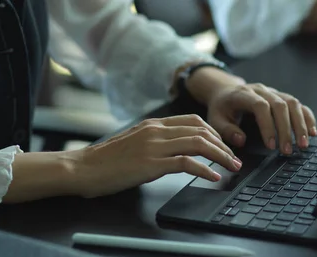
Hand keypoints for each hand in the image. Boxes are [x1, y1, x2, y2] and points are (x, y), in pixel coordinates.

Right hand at [73, 115, 241, 197]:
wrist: (81, 168)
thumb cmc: (106, 160)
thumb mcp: (134, 142)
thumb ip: (156, 140)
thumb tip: (178, 149)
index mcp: (154, 124)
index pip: (194, 120)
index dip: (214, 132)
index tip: (224, 145)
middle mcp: (156, 130)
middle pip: (201, 130)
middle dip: (224, 145)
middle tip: (235, 158)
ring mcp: (154, 145)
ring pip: (199, 143)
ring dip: (221, 156)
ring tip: (232, 166)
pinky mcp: (151, 163)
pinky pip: (186, 163)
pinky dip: (205, 170)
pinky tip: (214, 177)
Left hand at [184, 67, 316, 154]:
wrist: (226, 91)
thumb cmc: (222, 108)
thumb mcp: (215, 120)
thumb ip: (226, 131)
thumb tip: (241, 140)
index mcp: (244, 94)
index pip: (260, 106)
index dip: (268, 126)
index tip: (271, 146)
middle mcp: (262, 90)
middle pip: (280, 105)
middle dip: (287, 130)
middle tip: (288, 150)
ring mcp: (274, 92)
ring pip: (293, 103)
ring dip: (300, 125)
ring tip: (303, 144)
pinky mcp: (282, 97)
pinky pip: (299, 105)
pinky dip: (307, 118)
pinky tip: (312, 132)